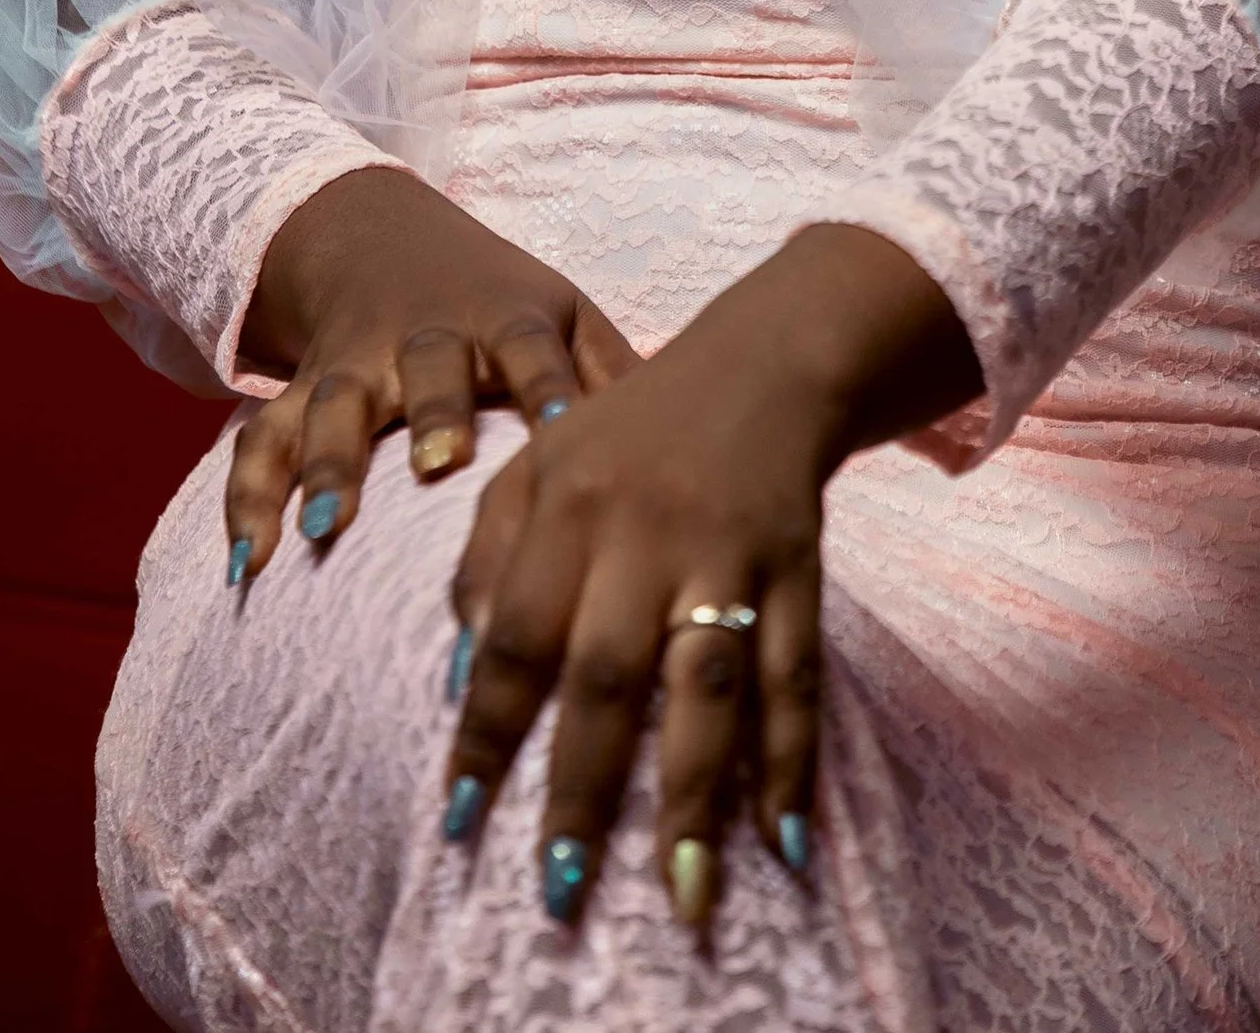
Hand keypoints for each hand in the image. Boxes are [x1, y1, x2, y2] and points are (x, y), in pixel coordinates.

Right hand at [222, 166, 639, 582]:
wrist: (379, 238)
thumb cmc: (500, 304)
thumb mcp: (564, 315)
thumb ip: (614, 374)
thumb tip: (691, 438)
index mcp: (505, 320)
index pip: (533, 351)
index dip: (546, 391)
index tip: (563, 440)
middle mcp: (424, 339)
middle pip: (427, 371)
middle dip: (431, 417)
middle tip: (435, 467)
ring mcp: (353, 365)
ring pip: (332, 408)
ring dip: (325, 465)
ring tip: (320, 533)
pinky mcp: (296, 393)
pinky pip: (261, 442)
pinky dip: (248, 499)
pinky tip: (246, 563)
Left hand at [441, 221, 978, 926]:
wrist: (761, 365)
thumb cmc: (628, 430)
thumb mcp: (535, 464)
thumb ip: (487, 559)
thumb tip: (463, 679)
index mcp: (569, 507)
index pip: (515, 637)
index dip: (487, 731)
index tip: (460, 822)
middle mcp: (648, 534)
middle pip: (610, 675)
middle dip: (585, 787)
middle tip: (562, 888)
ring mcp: (731, 554)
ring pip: (711, 686)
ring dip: (697, 796)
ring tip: (682, 895)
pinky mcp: (799, 570)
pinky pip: (795, 676)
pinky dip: (792, 760)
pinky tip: (782, 841)